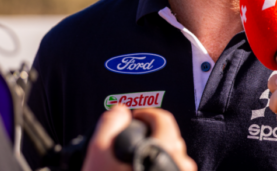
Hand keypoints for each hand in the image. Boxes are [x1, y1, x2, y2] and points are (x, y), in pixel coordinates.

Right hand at [82, 105, 196, 170]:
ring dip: (158, 156)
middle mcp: (179, 166)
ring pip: (175, 162)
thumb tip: (121, 111)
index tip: (134, 120)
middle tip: (133, 142)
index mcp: (163, 150)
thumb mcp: (98, 152)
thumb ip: (110, 123)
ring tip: (136, 164)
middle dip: (153, 136)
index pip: (163, 119)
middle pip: (171, 140)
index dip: (146, 115)